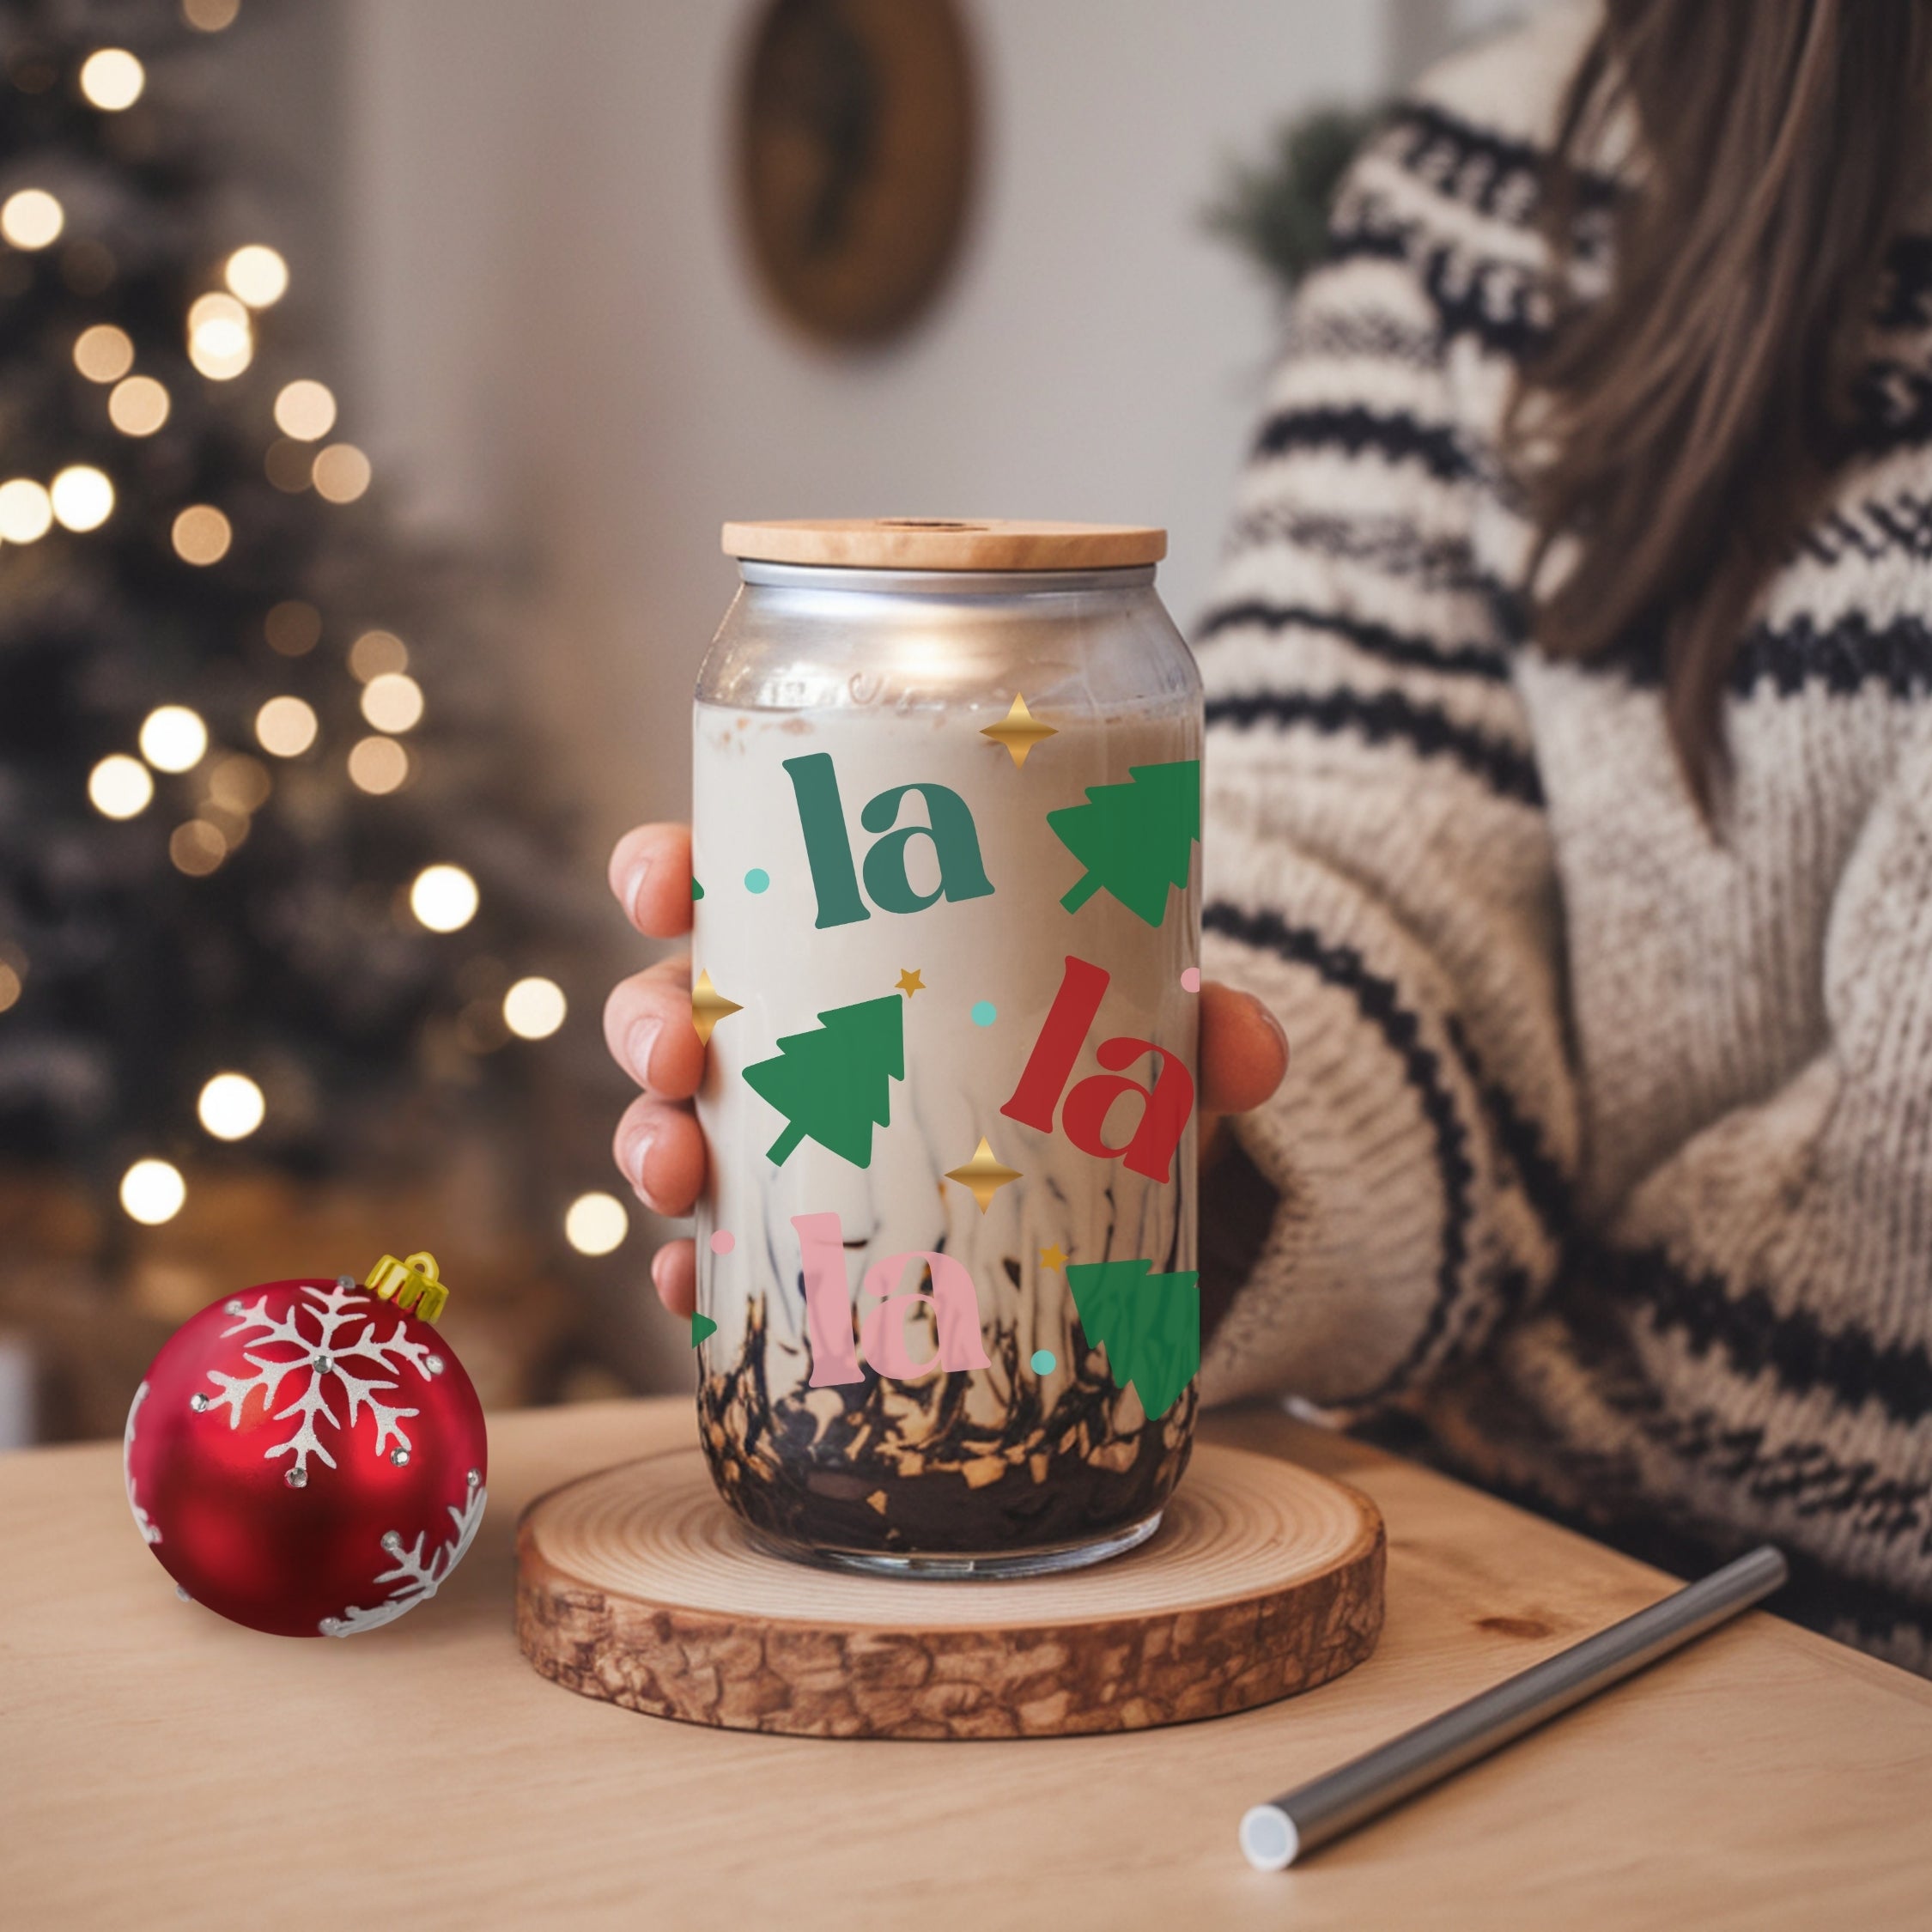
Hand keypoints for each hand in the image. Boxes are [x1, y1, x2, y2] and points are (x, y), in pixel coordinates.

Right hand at [605, 822, 1288, 1316]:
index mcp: (847, 940)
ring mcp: (790, 1138)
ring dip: (652, 1145)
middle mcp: (797, 1031)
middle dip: (648, 1021)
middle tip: (679, 1051)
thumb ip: (1205, 1029)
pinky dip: (696, 1273)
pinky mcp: (802, 1238)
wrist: (1122, 1192)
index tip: (664, 882)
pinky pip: (722, 1253)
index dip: (669, 868)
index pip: (733, 880)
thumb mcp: (1146, 1032)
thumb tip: (1254, 1051)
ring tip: (680, 1175)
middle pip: (680, 1002)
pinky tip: (694, 1293)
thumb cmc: (1093, 1063)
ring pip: (681, 1124)